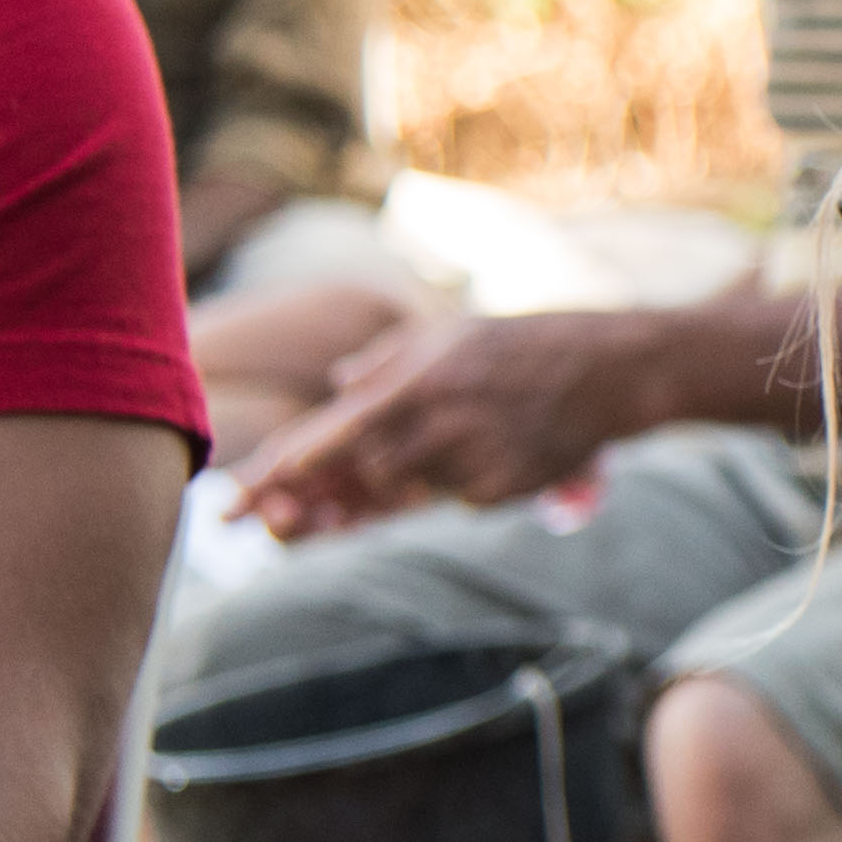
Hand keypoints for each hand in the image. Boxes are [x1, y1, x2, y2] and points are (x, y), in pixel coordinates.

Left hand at [233, 309, 641, 535]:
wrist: (611, 370)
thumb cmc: (521, 344)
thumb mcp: (445, 334)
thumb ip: (384, 361)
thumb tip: (338, 385)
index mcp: (411, 383)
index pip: (324, 440)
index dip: (274, 477)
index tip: (231, 507)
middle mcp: (434, 426)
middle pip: (357, 479)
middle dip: (327, 497)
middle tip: (305, 508)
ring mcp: (468, 463)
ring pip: (407, 489)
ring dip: (407, 477)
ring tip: (456, 438)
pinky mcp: (500, 490)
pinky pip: (456, 498)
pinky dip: (460, 482)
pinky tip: (496, 448)